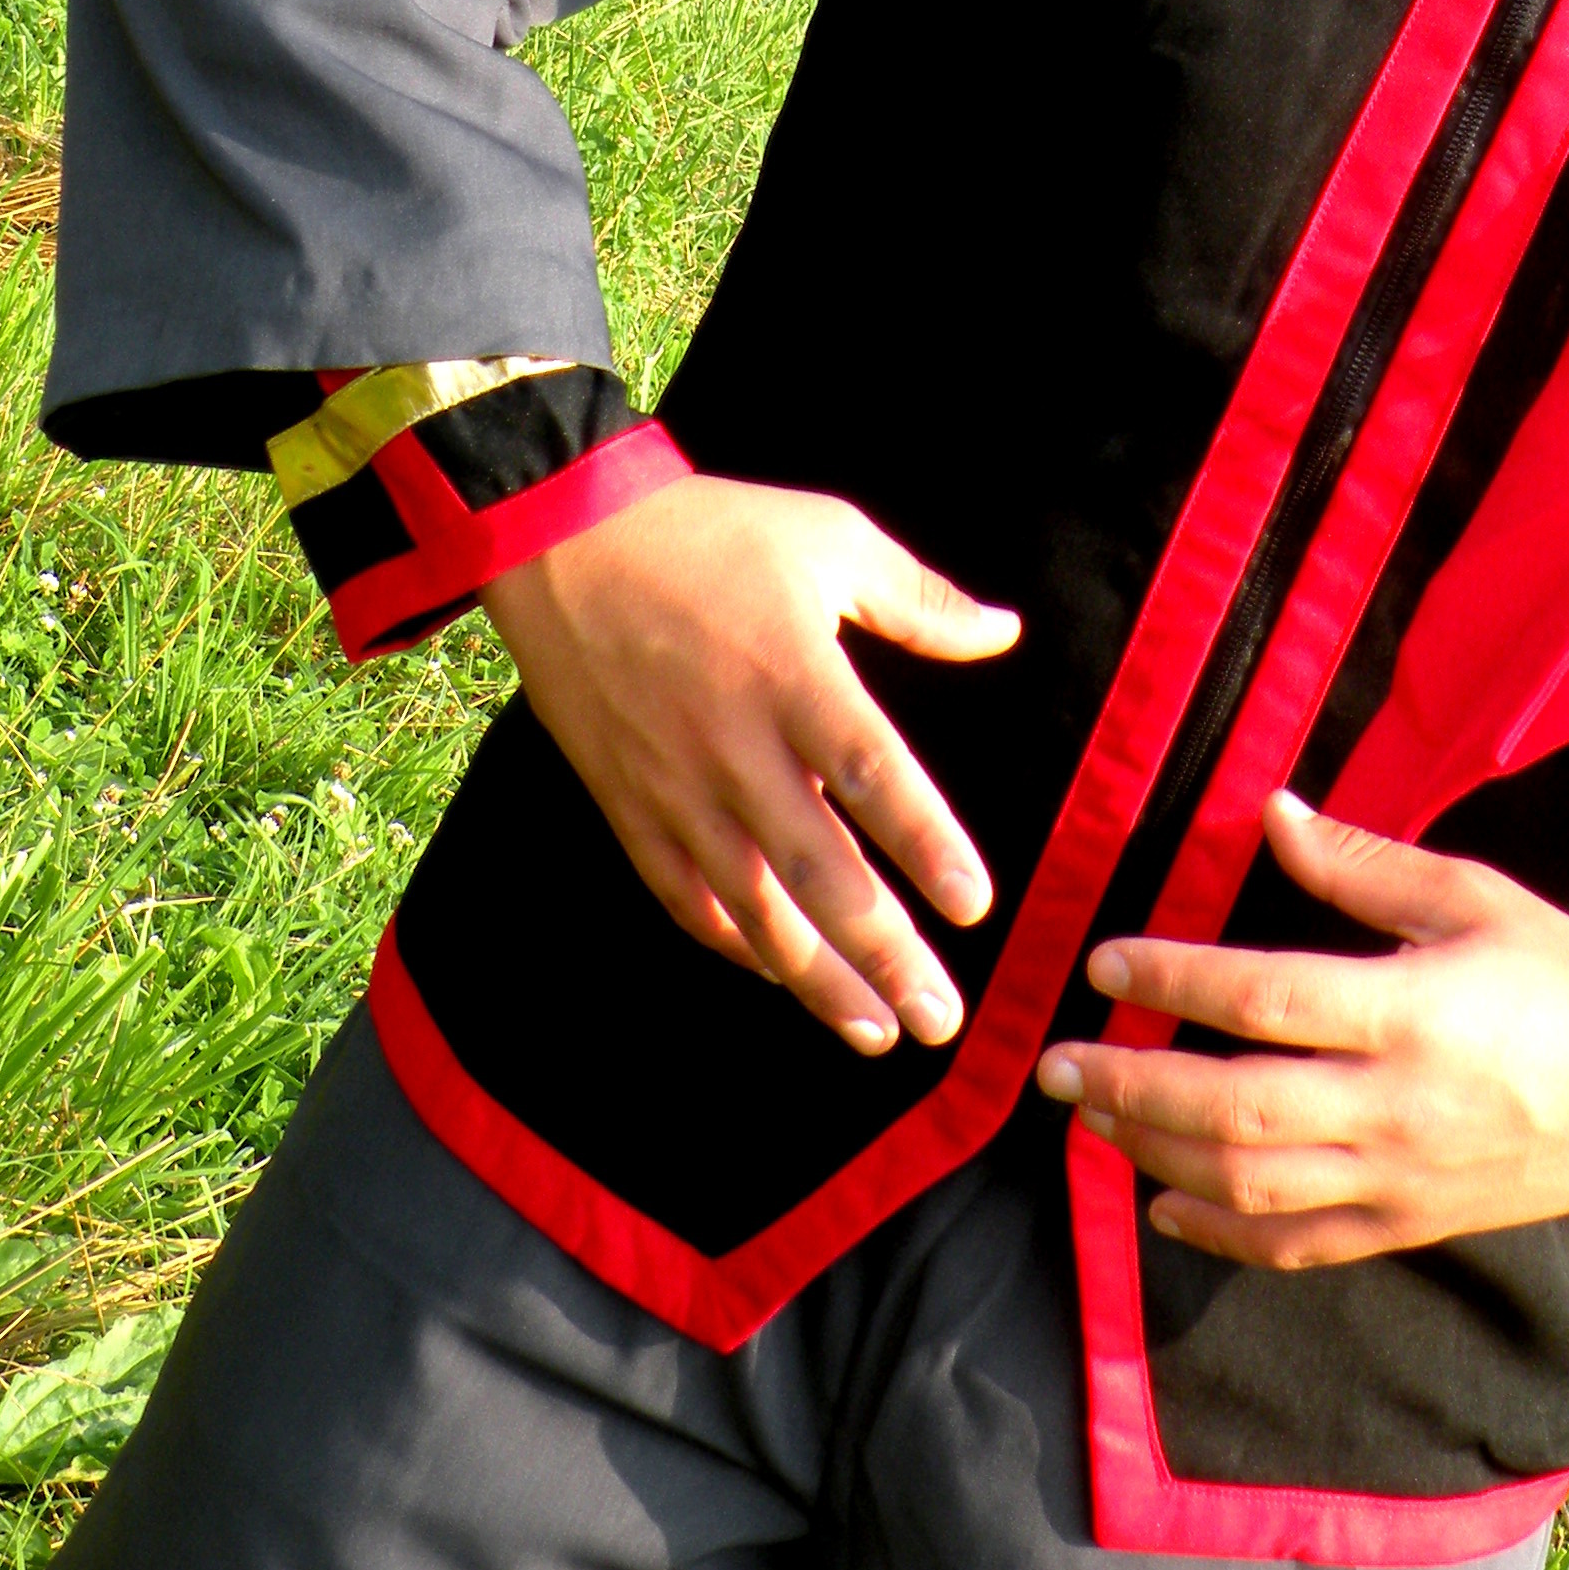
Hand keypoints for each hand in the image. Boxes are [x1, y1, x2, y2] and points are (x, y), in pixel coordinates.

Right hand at [480, 474, 1017, 1057]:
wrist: (564, 546)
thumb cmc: (711, 536)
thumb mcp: (829, 538)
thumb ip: (919, 600)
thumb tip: (1004, 632)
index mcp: (794, 677)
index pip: (870, 775)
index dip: (923, 842)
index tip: (973, 905)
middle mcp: (735, 749)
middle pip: (819, 872)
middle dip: (882, 954)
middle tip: (938, 1020)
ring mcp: (676, 789)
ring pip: (753, 908)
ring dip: (817, 980)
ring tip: (876, 1034)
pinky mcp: (630, 809)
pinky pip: (686, 899)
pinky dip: (736, 947)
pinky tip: (783, 978)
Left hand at [1034, 792, 1568, 1264]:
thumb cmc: (1564, 979)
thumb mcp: (1474, 896)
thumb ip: (1362, 864)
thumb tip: (1269, 814)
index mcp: (1412, 1014)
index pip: (1263, 1000)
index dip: (1173, 981)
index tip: (1107, 963)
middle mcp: (1393, 1108)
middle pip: (1232, 1108)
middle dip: (1130, 1085)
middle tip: (1058, 1062)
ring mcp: (1396, 1180)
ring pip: (1248, 1185)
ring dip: (1154, 1154)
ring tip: (1093, 1115)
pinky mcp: (1405, 1226)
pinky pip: (1293, 1247)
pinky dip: (1216, 1233)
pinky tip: (1163, 1206)